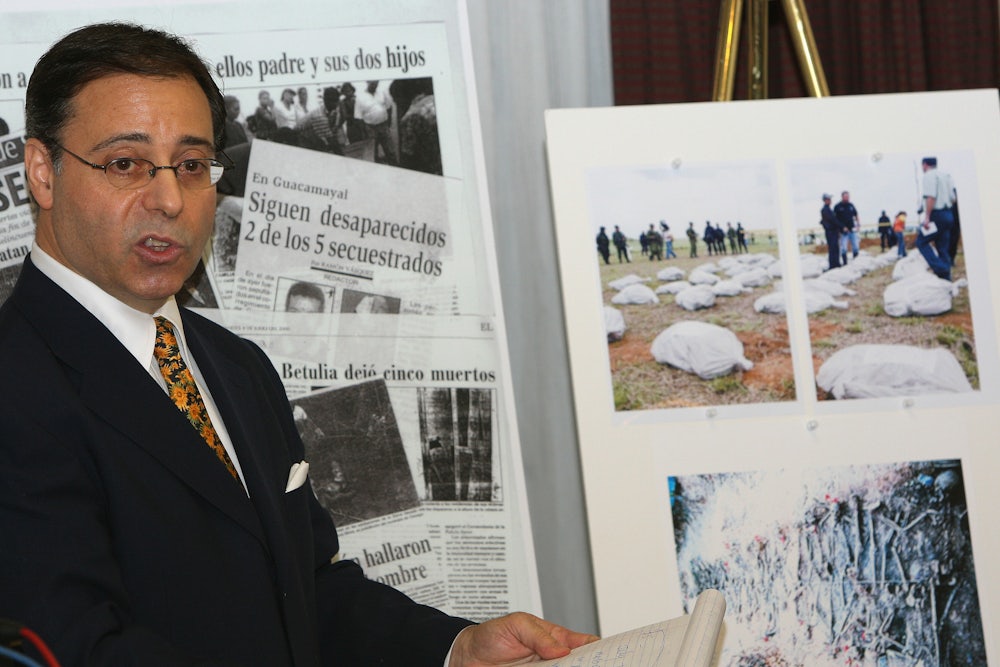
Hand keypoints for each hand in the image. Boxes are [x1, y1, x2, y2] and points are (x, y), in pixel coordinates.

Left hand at [448, 612, 598, 665]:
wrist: (467, 657)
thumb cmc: (491, 635)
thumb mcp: (516, 624)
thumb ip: (539, 635)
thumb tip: (561, 650)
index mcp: (555, 638)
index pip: (585, 644)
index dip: (599, 648)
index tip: (608, 654)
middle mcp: (553, 660)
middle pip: (580, 665)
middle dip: (590, 665)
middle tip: (595, 666)